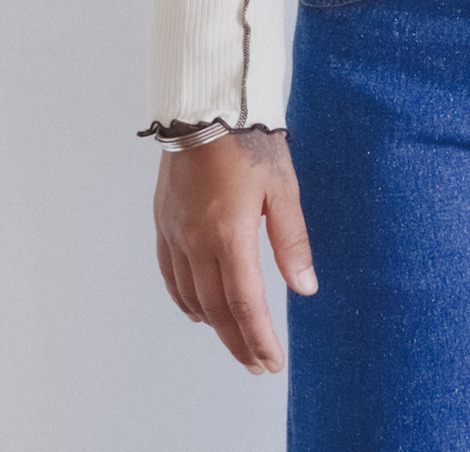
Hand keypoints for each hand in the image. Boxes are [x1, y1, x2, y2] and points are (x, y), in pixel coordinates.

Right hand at [153, 129, 317, 372]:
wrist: (205, 105)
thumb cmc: (250, 139)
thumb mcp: (283, 187)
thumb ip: (292, 240)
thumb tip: (305, 287)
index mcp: (229, 234)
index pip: (245, 304)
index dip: (259, 338)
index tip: (271, 362)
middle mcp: (196, 241)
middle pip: (217, 309)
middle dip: (239, 341)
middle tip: (257, 364)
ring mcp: (175, 233)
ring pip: (191, 296)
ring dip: (214, 325)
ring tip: (236, 341)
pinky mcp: (163, 222)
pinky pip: (170, 275)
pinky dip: (185, 300)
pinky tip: (199, 310)